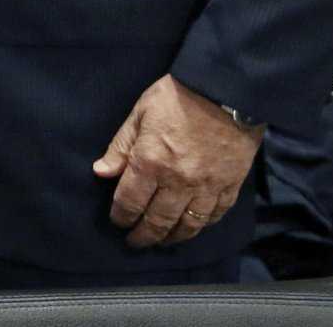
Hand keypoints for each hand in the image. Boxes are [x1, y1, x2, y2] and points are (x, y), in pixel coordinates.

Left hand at [93, 74, 262, 247]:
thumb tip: (102, 172)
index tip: (117, 222)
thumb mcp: (140, 113)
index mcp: (150, 162)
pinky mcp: (230, 185)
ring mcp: (207, 186)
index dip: (121, 216)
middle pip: (158, 220)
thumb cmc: (177, 97)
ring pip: (188, 225)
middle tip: (135, 242)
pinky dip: (202, 225)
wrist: (226, 90)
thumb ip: (121, 146)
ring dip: (172, 237)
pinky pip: (215, 215)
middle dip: (144, 236)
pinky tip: (193, 227)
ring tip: (162, 241)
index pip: (130, 201)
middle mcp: (178, 181)